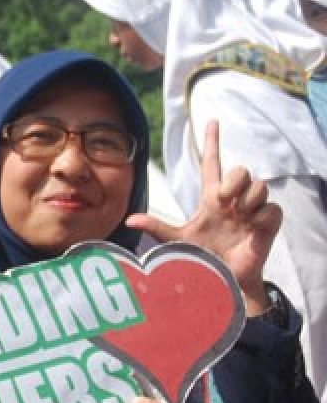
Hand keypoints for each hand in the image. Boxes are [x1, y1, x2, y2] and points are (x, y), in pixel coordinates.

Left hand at [126, 121, 280, 315]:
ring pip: (260, 185)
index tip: (211, 121)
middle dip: (235, 180)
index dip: (211, 142)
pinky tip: (251, 229)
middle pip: (241, 170)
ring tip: (239, 220)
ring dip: (248, 201)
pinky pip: (272, 208)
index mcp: (211, 199)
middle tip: (223, 201)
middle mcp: (232, 200)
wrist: (221, 281)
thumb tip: (129, 220)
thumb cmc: (201, 259)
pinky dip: (261, 217)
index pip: (212, 163)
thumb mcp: (177, 240)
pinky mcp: (268, 223)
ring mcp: (252, 211)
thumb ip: (156, 227)